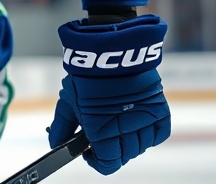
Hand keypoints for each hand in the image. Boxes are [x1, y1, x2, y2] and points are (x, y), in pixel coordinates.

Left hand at [47, 14, 170, 174]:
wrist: (111, 50)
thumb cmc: (87, 75)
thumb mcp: (68, 100)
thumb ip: (62, 126)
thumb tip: (55, 144)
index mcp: (101, 130)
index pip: (107, 164)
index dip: (98, 162)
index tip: (91, 153)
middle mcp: (125, 129)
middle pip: (124, 157)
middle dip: (112, 151)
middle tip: (104, 137)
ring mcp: (144, 120)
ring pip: (141, 147)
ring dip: (130, 142)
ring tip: (119, 125)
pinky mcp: (159, 109)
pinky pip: (158, 135)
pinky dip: (149, 134)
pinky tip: (137, 124)